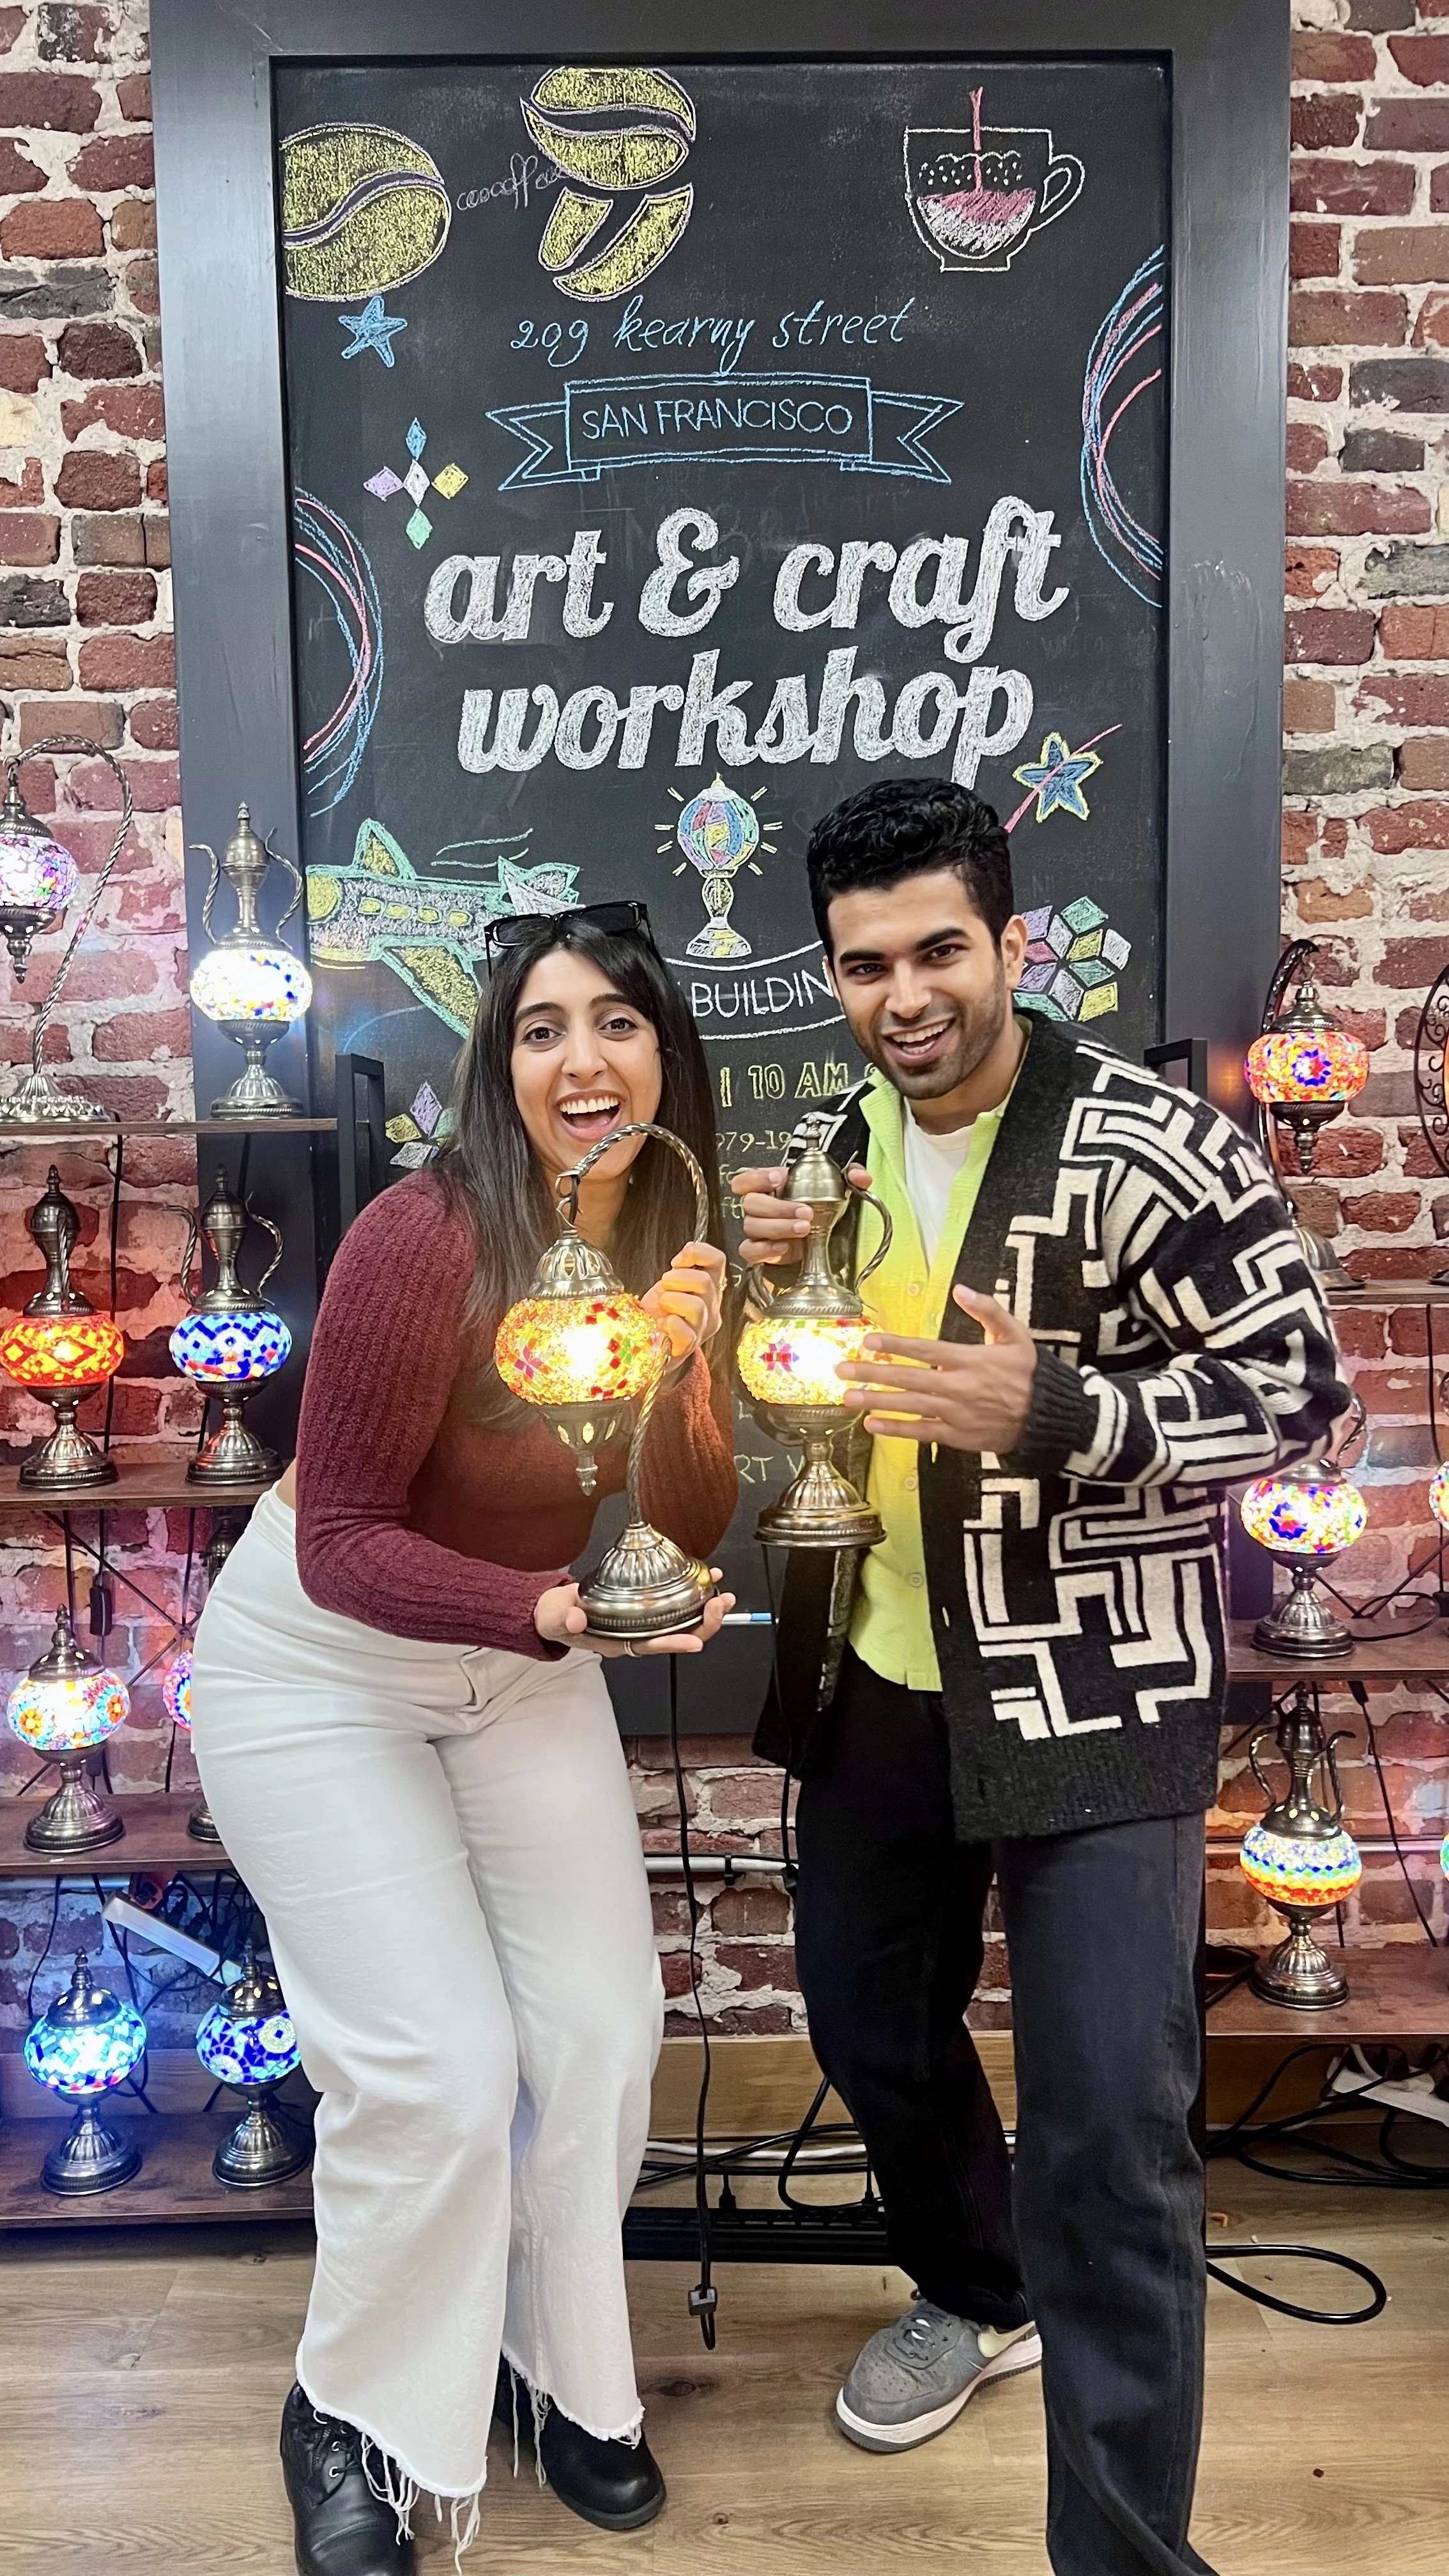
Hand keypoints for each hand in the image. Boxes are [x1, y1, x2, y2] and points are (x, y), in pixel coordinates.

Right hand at [535, 1575, 735, 1655]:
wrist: (557, 1609)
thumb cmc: (559, 1618)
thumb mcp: (556, 1619)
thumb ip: (565, 1619)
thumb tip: (576, 1619)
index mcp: (618, 1643)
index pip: (651, 1646)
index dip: (674, 1643)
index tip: (695, 1640)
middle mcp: (637, 1635)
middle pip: (678, 1635)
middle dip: (703, 1623)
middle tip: (719, 1603)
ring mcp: (644, 1622)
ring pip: (683, 1620)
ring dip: (706, 1609)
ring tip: (723, 1592)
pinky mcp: (647, 1607)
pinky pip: (676, 1603)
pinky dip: (694, 1592)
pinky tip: (706, 1577)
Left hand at [640, 1239, 725, 1361]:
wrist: (649, 1343)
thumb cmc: (660, 1312)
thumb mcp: (670, 1283)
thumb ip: (683, 1266)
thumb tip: (690, 1246)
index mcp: (710, 1288)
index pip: (717, 1260)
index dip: (696, 1253)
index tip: (676, 1262)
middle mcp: (712, 1307)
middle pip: (704, 1281)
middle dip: (676, 1279)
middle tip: (664, 1288)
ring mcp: (702, 1329)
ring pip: (697, 1306)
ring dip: (670, 1300)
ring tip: (662, 1307)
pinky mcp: (688, 1347)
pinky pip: (685, 1332)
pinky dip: (669, 1324)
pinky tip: (662, 1325)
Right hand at [731, 1162, 873, 1267]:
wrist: (826, 1243)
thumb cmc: (825, 1212)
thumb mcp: (841, 1189)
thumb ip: (851, 1176)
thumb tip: (859, 1177)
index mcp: (772, 1188)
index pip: (746, 1179)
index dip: (757, 1177)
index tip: (780, 1178)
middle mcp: (760, 1208)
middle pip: (750, 1203)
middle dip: (778, 1207)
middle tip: (806, 1212)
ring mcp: (758, 1231)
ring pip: (751, 1226)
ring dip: (778, 1227)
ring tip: (804, 1229)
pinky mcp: (761, 1253)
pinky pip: (750, 1251)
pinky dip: (765, 1249)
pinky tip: (785, 1247)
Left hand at [836, 1285, 1037, 1454]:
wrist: (1048, 1417)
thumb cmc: (1029, 1373)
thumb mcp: (1015, 1334)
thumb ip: (988, 1309)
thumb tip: (960, 1289)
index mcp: (970, 1359)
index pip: (924, 1350)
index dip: (894, 1345)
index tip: (868, 1340)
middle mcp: (958, 1386)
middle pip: (907, 1378)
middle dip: (872, 1373)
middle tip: (842, 1369)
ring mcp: (956, 1414)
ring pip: (909, 1406)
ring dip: (875, 1401)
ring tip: (847, 1397)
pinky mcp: (958, 1436)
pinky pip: (921, 1433)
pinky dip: (896, 1430)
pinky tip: (872, 1425)